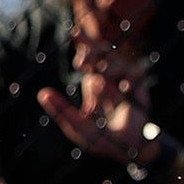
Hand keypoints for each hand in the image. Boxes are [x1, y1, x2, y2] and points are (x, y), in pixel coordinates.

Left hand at [37, 44, 158, 164]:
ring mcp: (126, 81)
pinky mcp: (141, 88)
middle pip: (101, 50)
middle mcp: (110, 78)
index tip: (75, 31)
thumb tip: (42, 93)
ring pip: (115, 60)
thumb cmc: (104, 141)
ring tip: (100, 82)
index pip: (88, 56)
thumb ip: (61, 111)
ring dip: (106, 67)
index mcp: (94, 82)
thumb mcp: (79, 127)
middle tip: (80, 64)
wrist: (130, 152)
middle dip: (90, 50)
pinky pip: (134, 73)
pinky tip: (123, 90)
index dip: (83, 42)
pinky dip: (127, 80)